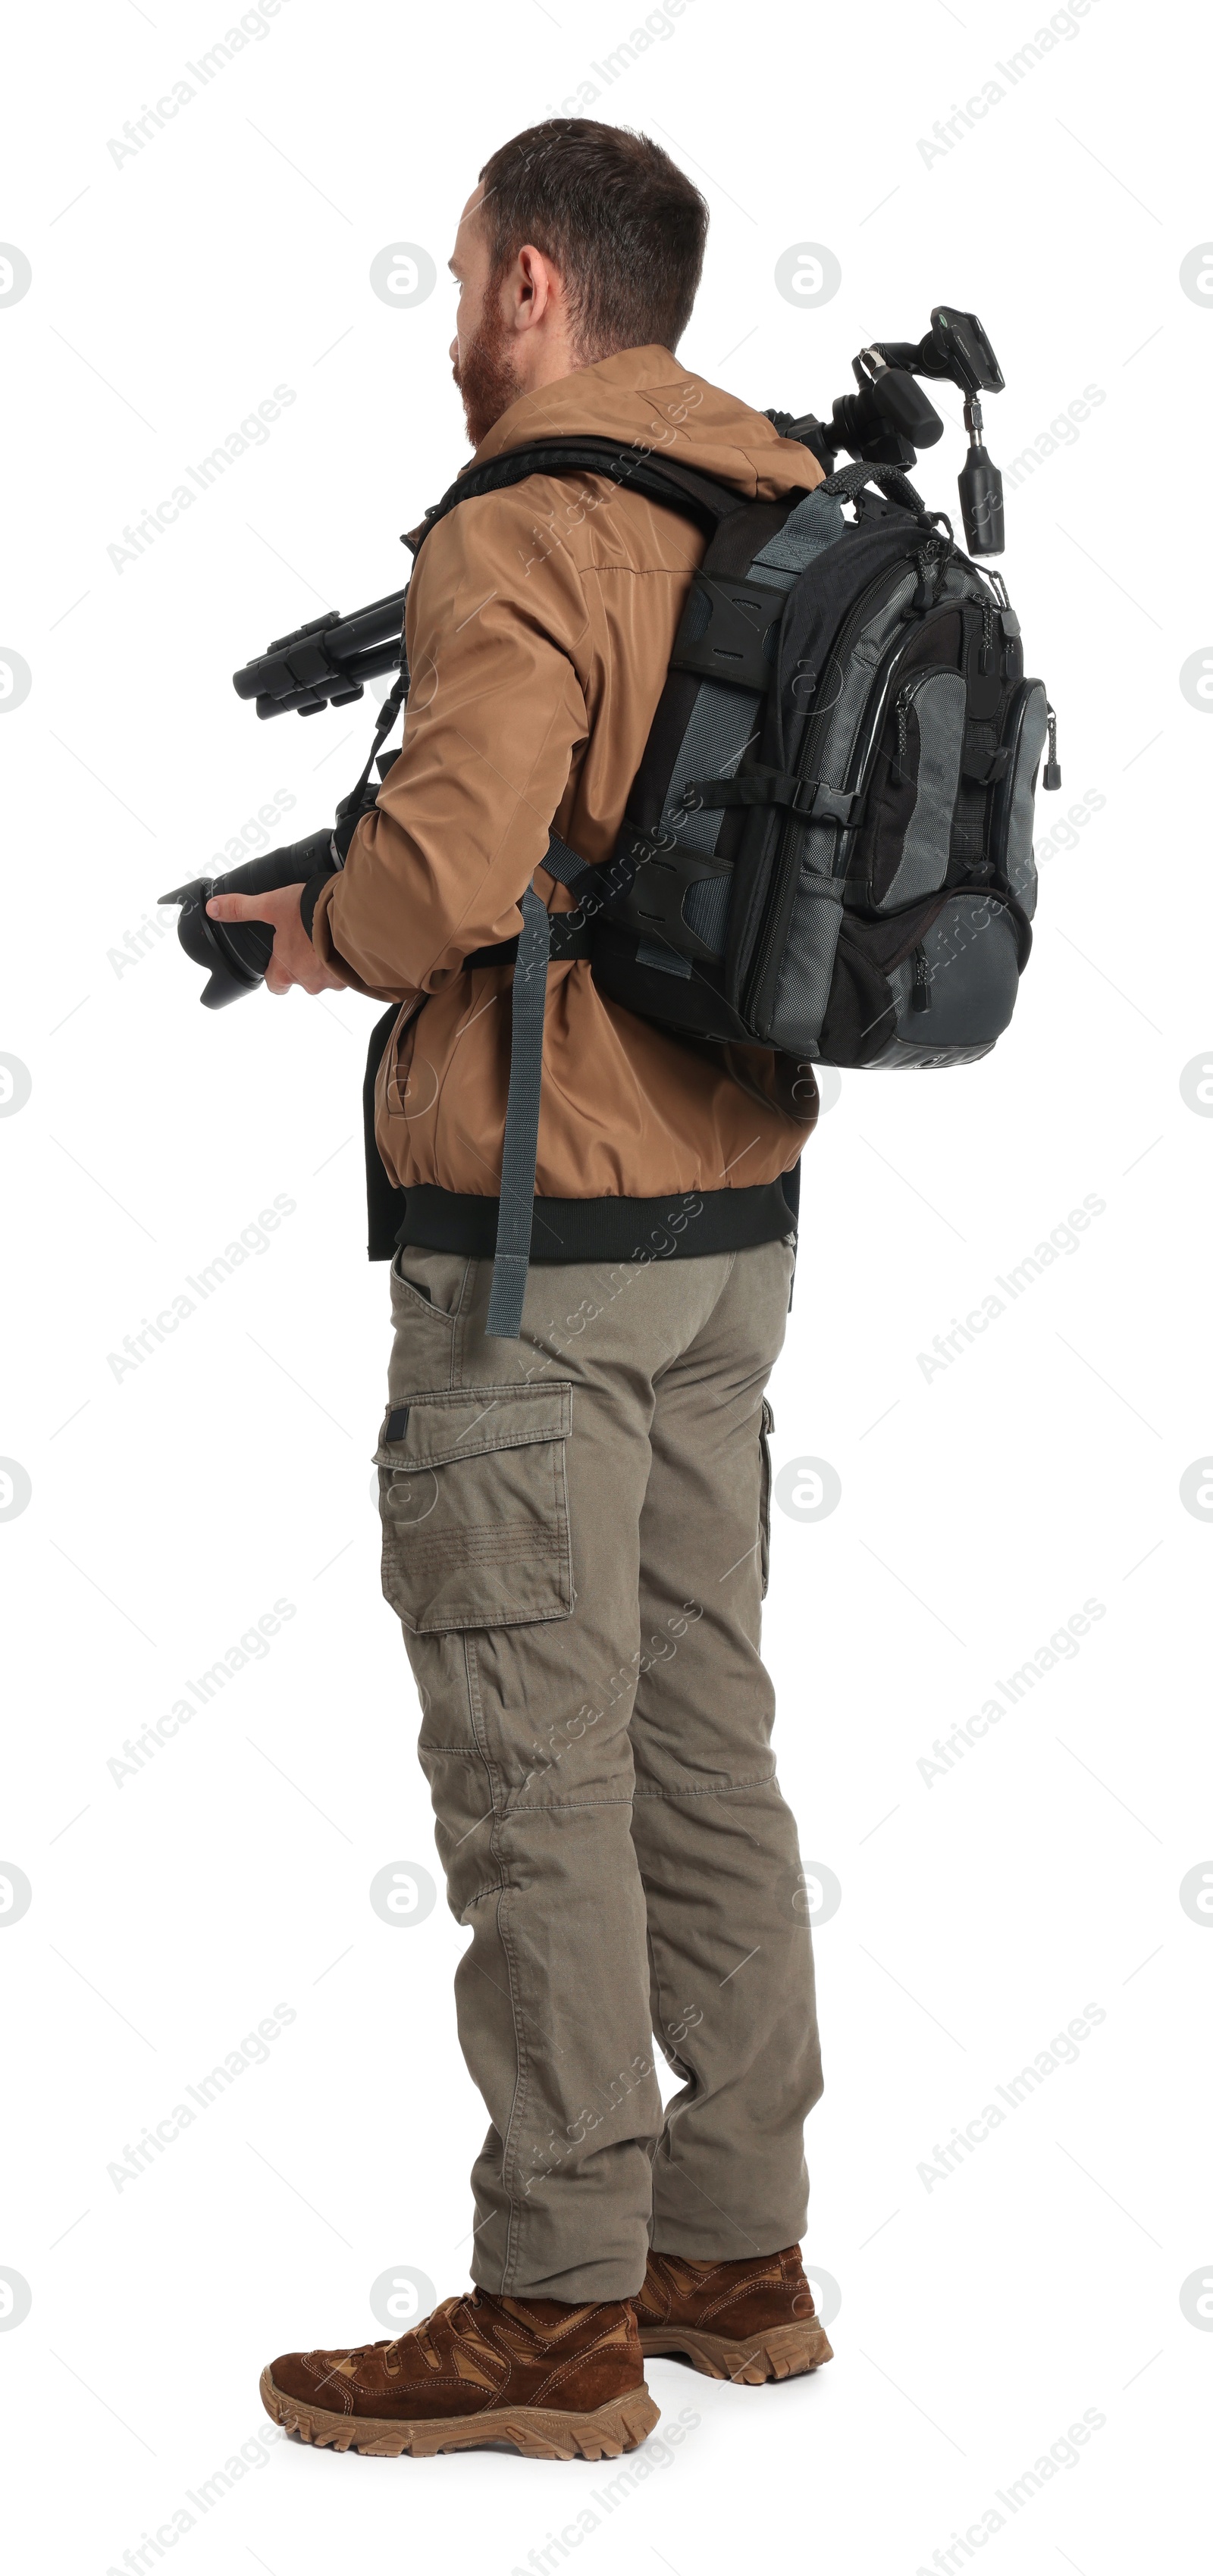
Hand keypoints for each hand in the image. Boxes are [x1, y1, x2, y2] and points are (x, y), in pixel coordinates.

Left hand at [205, 883, 345, 995]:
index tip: (278, 960)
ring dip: (327, 960)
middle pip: (302, 979)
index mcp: (284, 972)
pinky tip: (346, 940)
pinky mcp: (354, 975)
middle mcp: (308, 982)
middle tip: (307, 939)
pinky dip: (346, 959)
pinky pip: (348, 971)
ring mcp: (333, 981)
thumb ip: (242, 908)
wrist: (351, 915)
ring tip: (328, 936)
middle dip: (305, 962)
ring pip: (327, 975)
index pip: (274, 985)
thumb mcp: (271, 905)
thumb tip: (214, 908)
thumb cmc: (310, 913)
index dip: (274, 973)